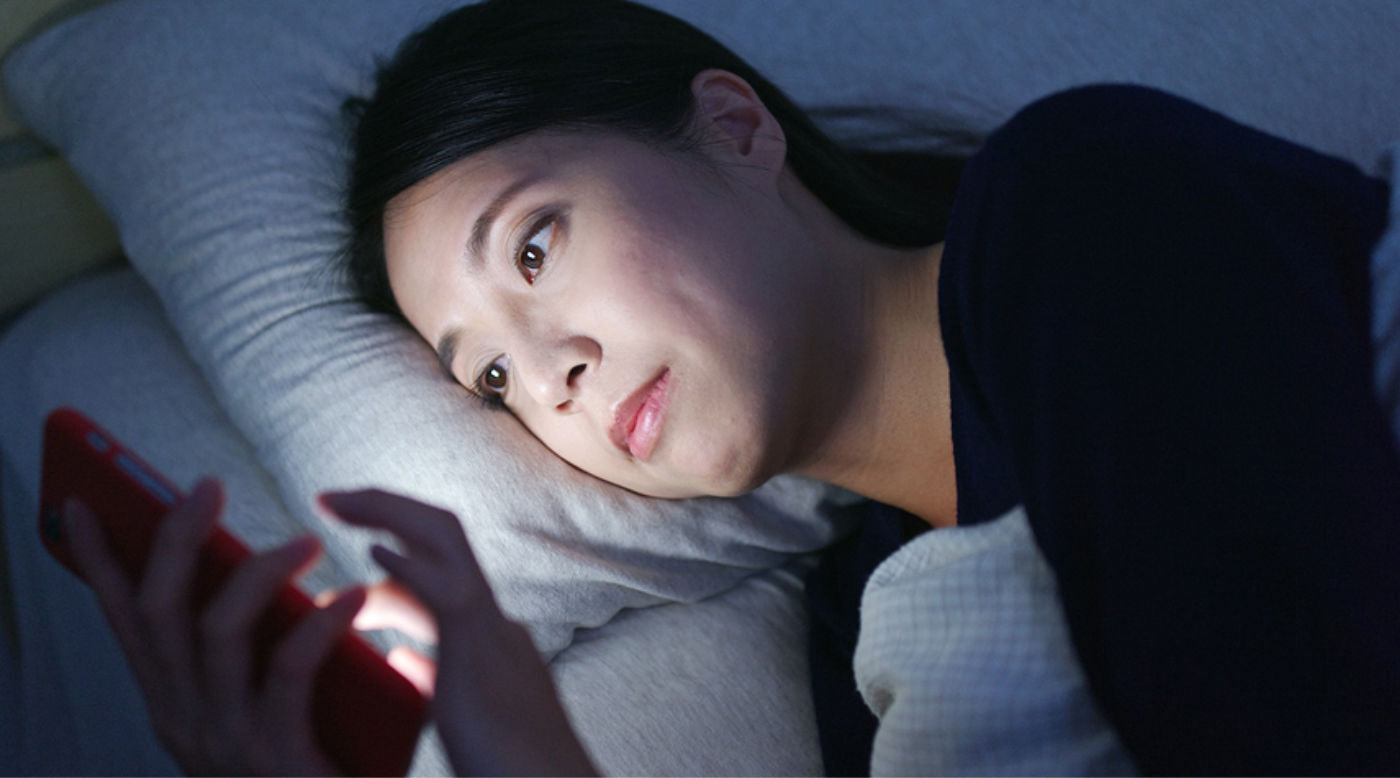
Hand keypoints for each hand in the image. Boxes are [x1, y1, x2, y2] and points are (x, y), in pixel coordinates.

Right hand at [63, 477, 362, 775]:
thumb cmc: (313, 771)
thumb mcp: (261, 713)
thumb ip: (252, 658)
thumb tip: (256, 580)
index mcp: (177, 707)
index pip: (125, 623)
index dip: (100, 563)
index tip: (82, 504)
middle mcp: (186, 721)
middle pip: (158, 612)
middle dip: (171, 541)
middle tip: (206, 485)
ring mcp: (225, 742)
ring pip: (214, 632)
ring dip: (254, 573)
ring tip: (303, 541)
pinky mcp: (277, 759)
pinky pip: (286, 674)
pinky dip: (317, 626)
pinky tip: (351, 598)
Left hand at [320, 489, 597, 776]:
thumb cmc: (509, 770)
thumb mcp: (460, 714)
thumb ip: (434, 679)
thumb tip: (403, 657)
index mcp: (487, 638)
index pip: (438, 569)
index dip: (393, 547)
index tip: (352, 540)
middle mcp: (493, 621)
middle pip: (444, 534)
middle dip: (387, 507)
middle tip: (329, 499)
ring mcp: (493, 632)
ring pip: (445, 541)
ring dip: (386, 511)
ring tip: (332, 503)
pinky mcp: (482, 655)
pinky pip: (445, 590)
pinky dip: (407, 563)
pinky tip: (370, 552)